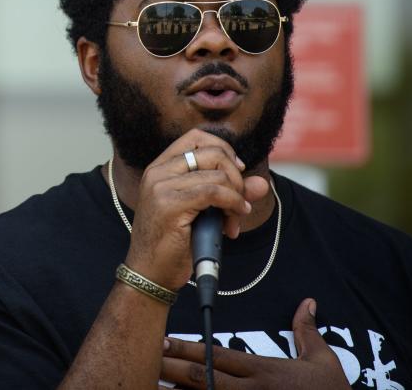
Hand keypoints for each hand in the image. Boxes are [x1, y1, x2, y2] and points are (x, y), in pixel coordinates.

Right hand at [122, 129, 269, 291]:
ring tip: (234, 219)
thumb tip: (261, 183)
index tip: (237, 172)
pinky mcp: (170, 204)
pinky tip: (233, 221)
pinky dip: (233, 204)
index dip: (224, 150)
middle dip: (236, 176)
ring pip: (218, 174)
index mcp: (160, 168)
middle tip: (239, 202)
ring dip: (236, 197)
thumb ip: (230, 193)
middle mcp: (158, 171)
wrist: (150, 273)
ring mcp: (161, 186)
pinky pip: (215, 192)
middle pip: (213, 152)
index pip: (197, 137)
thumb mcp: (203, 212)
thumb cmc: (172, 244)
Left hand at [159, 299, 348, 388]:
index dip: (188, 348)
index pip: (218, 356)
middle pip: (204, 377)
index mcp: (264, 371)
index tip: (163, 340)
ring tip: (149, 381)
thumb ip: (307, 332)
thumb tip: (307, 302)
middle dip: (172, 368)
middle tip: (145, 357)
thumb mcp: (323, 362)